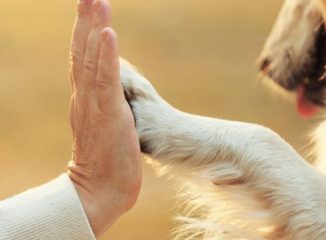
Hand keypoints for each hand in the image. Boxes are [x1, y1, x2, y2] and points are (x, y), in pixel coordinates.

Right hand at [67, 0, 141, 236]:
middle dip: (86, 21)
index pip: (83, 59)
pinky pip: (106, 81)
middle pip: (83, 52)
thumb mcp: (106, 126)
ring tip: (96, 1)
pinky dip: (106, 56)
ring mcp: (95, 105)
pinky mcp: (108, 115)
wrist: (101, 190)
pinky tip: (107, 34)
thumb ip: (105, 106)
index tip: (90, 8)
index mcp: (86, 99)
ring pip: (92, 60)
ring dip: (94, 29)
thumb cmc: (106, 161)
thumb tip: (112, 92)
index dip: (86, 33)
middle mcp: (85, 97)